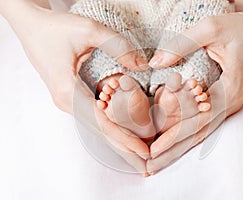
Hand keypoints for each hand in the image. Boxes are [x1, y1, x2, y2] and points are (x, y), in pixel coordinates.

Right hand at [1, 1, 148, 174]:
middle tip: (145, 163)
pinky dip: (111, 124)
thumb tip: (142, 65)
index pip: (102, 123)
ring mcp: (68, 100)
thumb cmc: (54, 28)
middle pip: (101, 130)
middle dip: (124, 147)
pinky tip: (124, 131)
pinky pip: (94, 114)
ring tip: (138, 151)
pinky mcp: (72, 95)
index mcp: (68, 92)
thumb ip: (118, 47)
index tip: (144, 152)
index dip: (125, 139)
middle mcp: (67, 102)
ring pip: (98, 124)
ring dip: (119, 137)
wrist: (32, 26)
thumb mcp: (88, 30)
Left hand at [147, 3, 242, 173]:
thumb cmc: (240, 28)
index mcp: (230, 89)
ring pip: (201, 132)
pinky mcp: (224, 102)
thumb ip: (181, 45)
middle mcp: (230, 102)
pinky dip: (187, 136)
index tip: (154, 148)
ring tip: (158, 163)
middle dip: (173, 151)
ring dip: (179, 148)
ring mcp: (229, 104)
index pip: (197, 119)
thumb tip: (155, 63)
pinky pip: (204, 123)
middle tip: (150, 167)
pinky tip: (174, 146)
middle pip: (198, 133)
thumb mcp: (210, 29)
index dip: (174, 136)